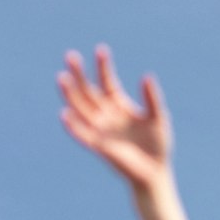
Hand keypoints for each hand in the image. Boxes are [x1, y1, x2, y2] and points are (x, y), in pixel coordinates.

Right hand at [58, 45, 171, 192]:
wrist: (155, 170)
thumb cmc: (157, 143)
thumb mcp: (158, 117)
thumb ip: (151, 98)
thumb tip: (146, 76)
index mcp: (119, 105)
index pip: (107, 81)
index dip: (103, 66)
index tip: (100, 49)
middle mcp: (106, 114)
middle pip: (88, 91)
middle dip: (79, 75)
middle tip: (70, 56)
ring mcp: (100, 129)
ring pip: (80, 108)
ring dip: (70, 94)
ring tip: (62, 77)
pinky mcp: (98, 146)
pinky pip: (82, 134)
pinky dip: (73, 125)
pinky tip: (65, 113)